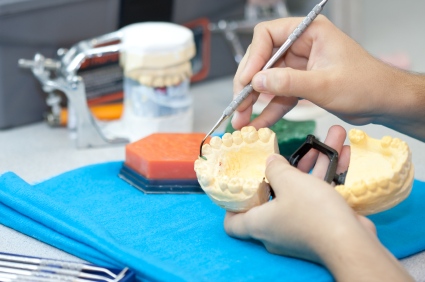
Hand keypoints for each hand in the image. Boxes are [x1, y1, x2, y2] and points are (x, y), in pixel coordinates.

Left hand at [224, 125, 411, 280]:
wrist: (351, 243)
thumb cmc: (312, 213)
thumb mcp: (288, 181)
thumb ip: (275, 168)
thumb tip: (270, 162)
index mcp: (258, 223)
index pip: (232, 223)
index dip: (231, 206)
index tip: (238, 186)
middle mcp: (275, 229)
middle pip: (273, 195)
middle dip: (286, 168)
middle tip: (292, 149)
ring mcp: (298, 228)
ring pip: (302, 191)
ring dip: (315, 165)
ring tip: (330, 139)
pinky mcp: (319, 227)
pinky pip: (319, 197)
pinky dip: (328, 178)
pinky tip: (343, 153)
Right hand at [231, 16, 424, 140]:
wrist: (384, 102)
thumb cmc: (366, 84)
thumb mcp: (324, 84)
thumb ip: (288, 82)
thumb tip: (257, 82)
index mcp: (309, 33)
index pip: (267, 36)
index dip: (252, 58)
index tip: (247, 81)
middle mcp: (301, 46)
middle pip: (262, 61)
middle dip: (248, 85)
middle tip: (238, 106)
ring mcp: (299, 66)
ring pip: (268, 82)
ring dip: (254, 102)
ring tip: (242, 121)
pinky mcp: (301, 84)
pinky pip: (279, 96)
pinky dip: (269, 110)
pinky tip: (259, 124)